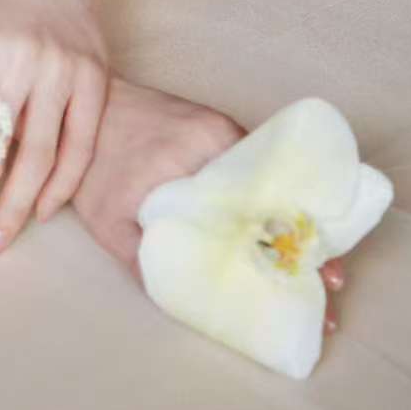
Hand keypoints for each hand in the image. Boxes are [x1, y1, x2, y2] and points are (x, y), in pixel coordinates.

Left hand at [67, 75, 345, 335]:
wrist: (82, 107)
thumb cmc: (95, 169)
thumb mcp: (113, 224)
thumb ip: (152, 263)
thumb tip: (196, 302)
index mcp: (195, 161)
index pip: (259, 208)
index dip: (291, 247)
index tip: (320, 277)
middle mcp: (217, 137)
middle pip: (275, 192)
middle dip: (307, 235)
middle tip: (329, 276)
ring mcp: (220, 125)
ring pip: (270, 176)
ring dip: (293, 211)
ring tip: (314, 254)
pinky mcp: (217, 121)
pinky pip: (254, 158)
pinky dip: (272, 188)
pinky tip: (284, 217)